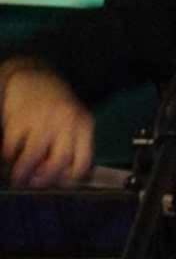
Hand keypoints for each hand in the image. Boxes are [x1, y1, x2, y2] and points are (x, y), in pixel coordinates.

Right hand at [1, 64, 92, 187]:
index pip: (83, 160)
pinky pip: (12, 146)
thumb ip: (71, 144)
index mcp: (84, 124)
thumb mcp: (73, 120)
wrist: (32, 74)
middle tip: (35, 184)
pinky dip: (8, 156)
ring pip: (33, 156)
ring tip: (17, 178)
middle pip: (59, 161)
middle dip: (46, 179)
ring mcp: (41, 119)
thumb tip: (59, 177)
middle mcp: (66, 122)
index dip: (71, 178)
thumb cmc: (55, 104)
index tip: (59, 183)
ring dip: (23, 172)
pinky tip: (8, 157)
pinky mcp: (18, 117)